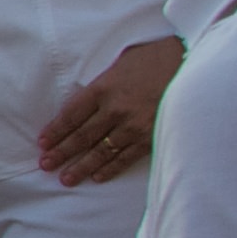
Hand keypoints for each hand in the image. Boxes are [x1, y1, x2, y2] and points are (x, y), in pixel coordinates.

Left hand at [37, 38, 183, 187]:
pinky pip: (125, 157)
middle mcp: (115, 108)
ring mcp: (133, 124)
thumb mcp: (121, 63)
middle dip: (61, 152)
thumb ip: (103, 85)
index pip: (71, 114)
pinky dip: (110, 168)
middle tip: (46, 165)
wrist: (193, 63)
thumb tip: (84, 105)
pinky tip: (97, 176)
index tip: (43, 143)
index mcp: (103, 87)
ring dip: (80, 166)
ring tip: (65, 179)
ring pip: (100, 151)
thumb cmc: (156, 58)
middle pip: (81, 136)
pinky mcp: (151, 136)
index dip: (55, 131)